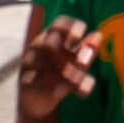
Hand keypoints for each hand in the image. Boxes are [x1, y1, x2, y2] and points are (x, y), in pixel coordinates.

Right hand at [14, 8, 98, 122]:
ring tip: (74, 81)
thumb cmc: (61, 73)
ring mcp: (29, 62)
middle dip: (68, 54)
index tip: (79, 37)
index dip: (70, 28)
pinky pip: (37, 81)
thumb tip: (98, 36)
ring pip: (43, 62)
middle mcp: (39, 46)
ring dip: (62, 73)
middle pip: (50, 42)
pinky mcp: (25, 80)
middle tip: (84, 65)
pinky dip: (52, 88)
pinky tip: (61, 93)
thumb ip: (88, 50)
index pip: (59, 24)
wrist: (39, 98)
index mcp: (53, 36)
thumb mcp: (78, 62)